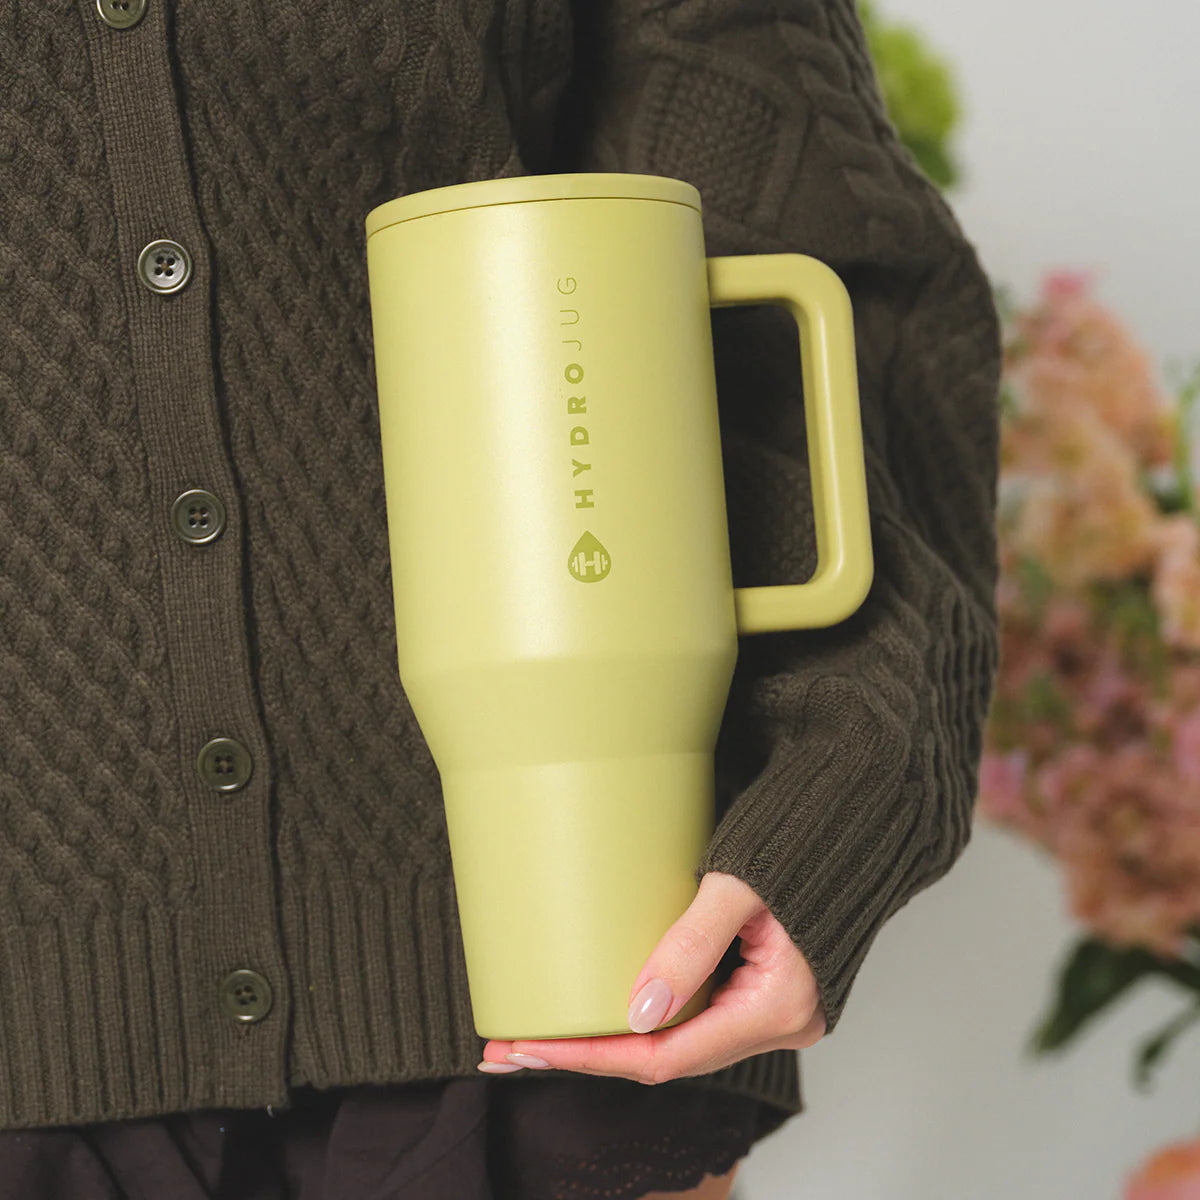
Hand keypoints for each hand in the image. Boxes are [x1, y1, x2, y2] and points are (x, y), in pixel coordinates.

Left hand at [478, 870, 826, 1084]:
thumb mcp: (739, 885)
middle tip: (514, 1047)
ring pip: (678, 1041)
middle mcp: (779, 1023)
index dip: (596, 1057)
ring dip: (611, 1039)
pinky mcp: (762, 989)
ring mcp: (773, 1010)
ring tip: (542, 1034)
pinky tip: (599, 1010)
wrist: (852, 819)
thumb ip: (691, 944)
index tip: (535, 1048)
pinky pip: (694, 1017)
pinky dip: (643, 1018)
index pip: (670, 1057)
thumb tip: (637, 1012)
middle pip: (668, 1057)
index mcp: (779, 1006)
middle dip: (589, 1053)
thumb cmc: (801, 839)